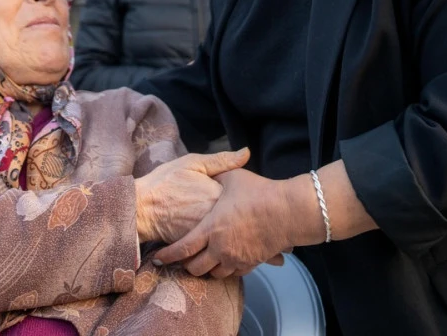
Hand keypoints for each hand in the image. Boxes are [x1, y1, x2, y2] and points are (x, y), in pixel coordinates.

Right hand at [134, 148, 249, 242]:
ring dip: (222, 225)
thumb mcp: (191, 163)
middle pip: (235, 214)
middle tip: (211, 205)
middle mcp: (216, 216)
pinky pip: (211, 243)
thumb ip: (221, 160)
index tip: (224, 190)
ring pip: (224, 229)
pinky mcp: (197, 246)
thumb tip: (247, 152)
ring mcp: (207, 233)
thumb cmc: (163, 182)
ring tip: (204, 217)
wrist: (139, 209)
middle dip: (231, 210)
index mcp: (218, 194)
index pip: (241, 195)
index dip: (235, 192)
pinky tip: (199, 230)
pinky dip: (210, 238)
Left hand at [154, 168, 299, 278]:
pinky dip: (225, 269)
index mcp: (211, 227)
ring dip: (206, 269)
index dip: (168, 256)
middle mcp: (221, 248)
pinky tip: (224, 261)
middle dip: (186, 266)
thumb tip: (208, 171)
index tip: (158, 258)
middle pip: (196, 268)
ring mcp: (237, 258)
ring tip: (203, 261)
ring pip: (214, 274)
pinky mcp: (251, 263)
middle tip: (182, 260)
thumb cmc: (259, 192)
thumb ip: (216, 173)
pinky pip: (233, 274)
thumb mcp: (233, 177)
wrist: (288, 211)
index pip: (183, 248)